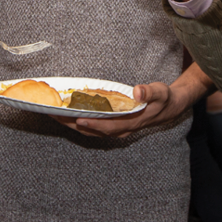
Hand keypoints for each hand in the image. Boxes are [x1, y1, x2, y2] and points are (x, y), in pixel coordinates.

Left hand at [53, 62, 212, 137]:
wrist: (168, 108)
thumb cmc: (163, 99)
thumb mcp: (161, 92)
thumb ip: (150, 91)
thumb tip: (139, 91)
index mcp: (131, 123)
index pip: (108, 126)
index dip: (93, 124)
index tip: (77, 118)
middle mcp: (120, 130)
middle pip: (92, 130)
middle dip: (72, 123)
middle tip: (53, 114)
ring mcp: (114, 129)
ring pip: (88, 129)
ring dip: (70, 123)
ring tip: (53, 113)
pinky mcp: (111, 125)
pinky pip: (91, 125)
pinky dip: (77, 120)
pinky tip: (67, 113)